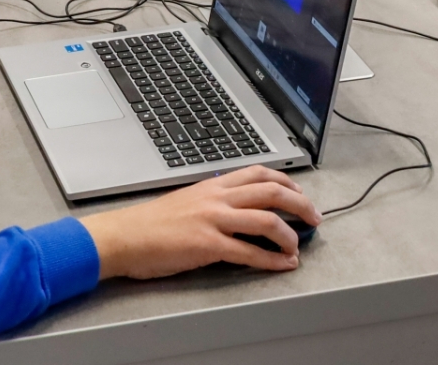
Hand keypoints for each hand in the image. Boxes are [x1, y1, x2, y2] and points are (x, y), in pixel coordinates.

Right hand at [80, 165, 320, 277]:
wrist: (124, 236)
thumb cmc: (151, 223)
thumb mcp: (187, 200)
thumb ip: (213, 201)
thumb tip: (236, 210)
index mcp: (213, 184)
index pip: (258, 173)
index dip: (286, 181)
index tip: (299, 193)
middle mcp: (217, 197)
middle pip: (271, 191)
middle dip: (299, 203)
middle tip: (313, 217)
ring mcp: (214, 219)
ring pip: (266, 219)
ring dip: (289, 234)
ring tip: (298, 245)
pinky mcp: (208, 245)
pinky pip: (249, 251)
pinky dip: (272, 260)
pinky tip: (282, 265)